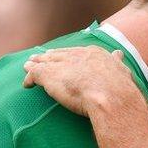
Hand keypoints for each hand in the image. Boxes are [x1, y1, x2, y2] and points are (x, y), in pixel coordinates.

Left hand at [23, 46, 140, 115]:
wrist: (110, 95)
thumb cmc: (119, 87)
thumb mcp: (121, 69)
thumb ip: (116, 61)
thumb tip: (118, 54)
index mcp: (93, 53)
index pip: (75, 52)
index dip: (66, 55)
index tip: (60, 56)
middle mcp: (76, 55)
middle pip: (57, 54)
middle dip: (48, 57)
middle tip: (39, 58)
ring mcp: (62, 64)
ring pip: (43, 62)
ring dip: (35, 64)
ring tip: (28, 66)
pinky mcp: (49, 75)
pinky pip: (34, 74)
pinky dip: (29, 78)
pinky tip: (26, 84)